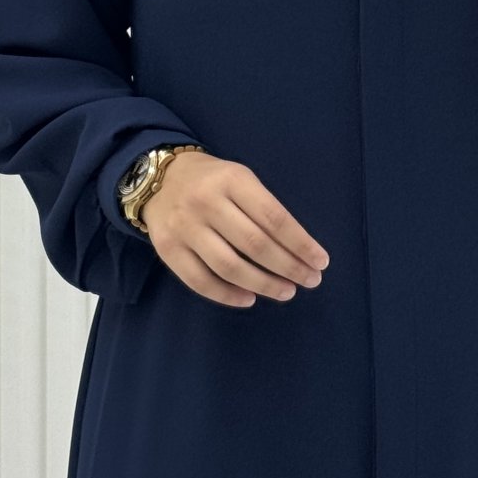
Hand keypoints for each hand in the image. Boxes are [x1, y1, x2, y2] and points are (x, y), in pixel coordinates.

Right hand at [141, 150, 329, 307]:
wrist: (158, 179)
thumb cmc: (213, 181)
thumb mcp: (240, 179)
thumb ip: (263, 208)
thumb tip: (297, 249)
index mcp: (232, 180)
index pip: (273, 218)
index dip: (300, 243)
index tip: (320, 261)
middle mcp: (206, 202)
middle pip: (254, 244)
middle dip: (288, 267)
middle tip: (310, 281)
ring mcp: (184, 228)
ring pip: (229, 266)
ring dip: (263, 284)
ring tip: (286, 292)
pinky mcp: (168, 249)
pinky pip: (200, 281)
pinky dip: (227, 295)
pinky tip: (249, 298)